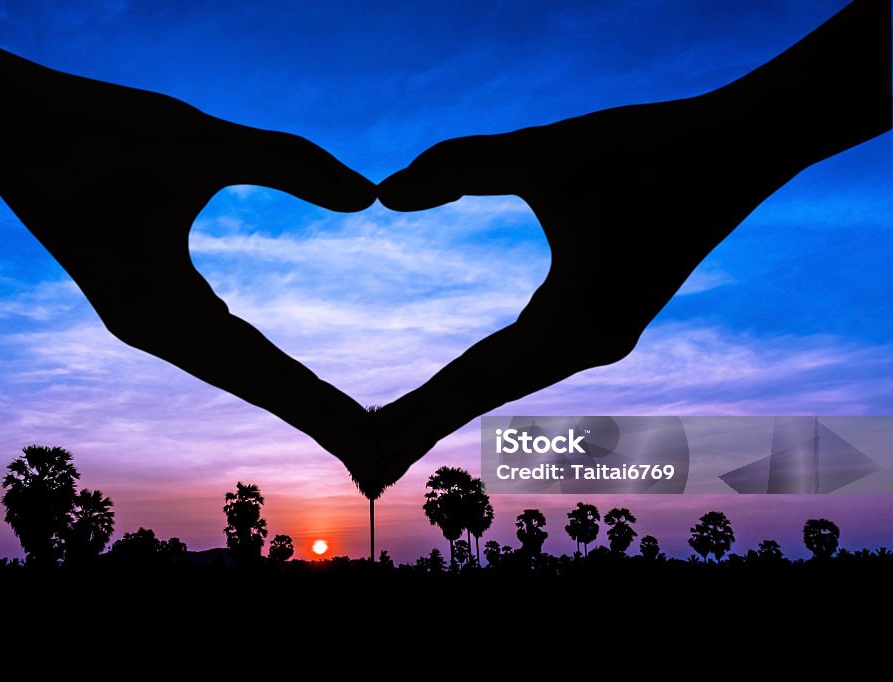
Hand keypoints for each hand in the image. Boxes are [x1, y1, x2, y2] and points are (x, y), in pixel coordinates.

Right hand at [0, 80, 379, 465]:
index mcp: (163, 308)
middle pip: (253, 384)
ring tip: (344, 428)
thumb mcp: (200, 139)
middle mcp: (154, 329)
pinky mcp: (144, 299)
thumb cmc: (97, 125)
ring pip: (233, 369)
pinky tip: (283, 378)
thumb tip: (369, 196)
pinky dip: (257, 366)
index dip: (320, 407)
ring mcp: (146, 318)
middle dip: (314, 419)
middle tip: (378, 462)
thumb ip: (289, 162)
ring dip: (289, 397)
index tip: (371, 446)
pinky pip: (213, 344)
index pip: (263, 370)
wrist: (7, 125)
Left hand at [356, 0, 890, 491]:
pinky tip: (459, 388)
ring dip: (452, 407)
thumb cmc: (648, 146)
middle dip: (424, 428)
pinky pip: (529, 362)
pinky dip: (485, 379)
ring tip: (394, 441)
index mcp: (574, 321)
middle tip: (363, 474)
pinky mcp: (606, 322)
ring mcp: (601, 339)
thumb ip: (460, 166)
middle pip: (486, 395)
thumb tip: (385, 191)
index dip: (415, 415)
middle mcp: (588, 347)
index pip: (473, 379)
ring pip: (508, 383)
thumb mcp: (544, 149)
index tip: (362, 454)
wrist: (740, 151)